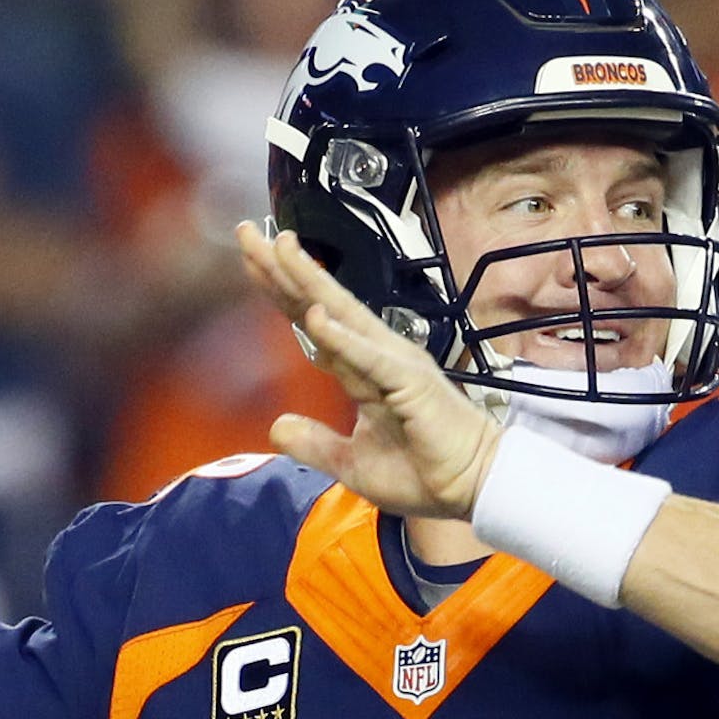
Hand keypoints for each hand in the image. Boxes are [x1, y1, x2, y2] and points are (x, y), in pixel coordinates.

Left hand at [234, 222, 503, 520]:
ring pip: (344, 316)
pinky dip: (344, 338)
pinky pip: (370, 359)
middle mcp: (377, 355)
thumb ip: (314, 443)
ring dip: (311, 282)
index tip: (252, 259)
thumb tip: (277, 427)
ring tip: (280, 248)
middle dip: (283, 268)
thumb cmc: (423, 471)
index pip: (314, 322)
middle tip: (246, 232)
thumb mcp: (353, 463)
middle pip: (321, 304)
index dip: (282, 290)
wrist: (472, 487)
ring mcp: (394, 364)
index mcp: (362, 370)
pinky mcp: (410, 382)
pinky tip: (318, 315)